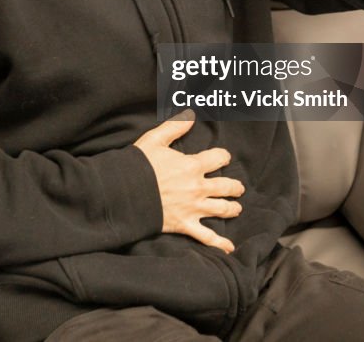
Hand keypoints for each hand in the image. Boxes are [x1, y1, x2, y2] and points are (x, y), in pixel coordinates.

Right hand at [133, 110, 244, 255]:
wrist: (125, 192)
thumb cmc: (139, 164)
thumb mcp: (154, 139)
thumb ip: (174, 127)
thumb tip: (191, 115)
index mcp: (192, 166)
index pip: (218, 158)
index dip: (223, 156)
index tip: (224, 157)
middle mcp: (198, 187)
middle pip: (226, 186)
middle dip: (234, 186)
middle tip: (237, 187)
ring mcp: (193, 208)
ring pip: (221, 209)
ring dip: (232, 208)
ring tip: (236, 208)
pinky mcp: (185, 224)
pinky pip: (206, 236)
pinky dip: (220, 243)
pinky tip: (230, 247)